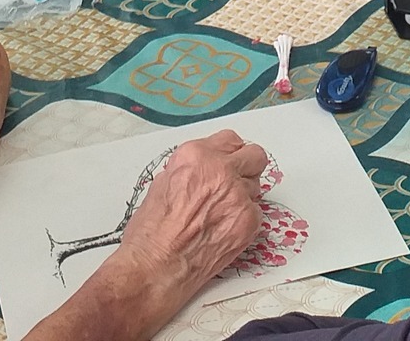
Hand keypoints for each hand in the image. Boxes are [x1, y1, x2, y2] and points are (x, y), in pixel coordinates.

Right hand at [108, 132, 264, 300]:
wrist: (156, 269)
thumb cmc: (151, 233)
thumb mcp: (162, 184)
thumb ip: (191, 170)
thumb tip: (205, 170)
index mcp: (196, 156)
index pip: (230, 139)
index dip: (228, 153)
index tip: (228, 162)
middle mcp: (221, 171)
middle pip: (254, 155)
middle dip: (247, 166)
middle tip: (235, 181)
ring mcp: (238, 196)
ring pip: (256, 186)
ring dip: (243, 195)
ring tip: (221, 214)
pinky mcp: (248, 222)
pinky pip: (257, 213)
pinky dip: (245, 220)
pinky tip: (224, 230)